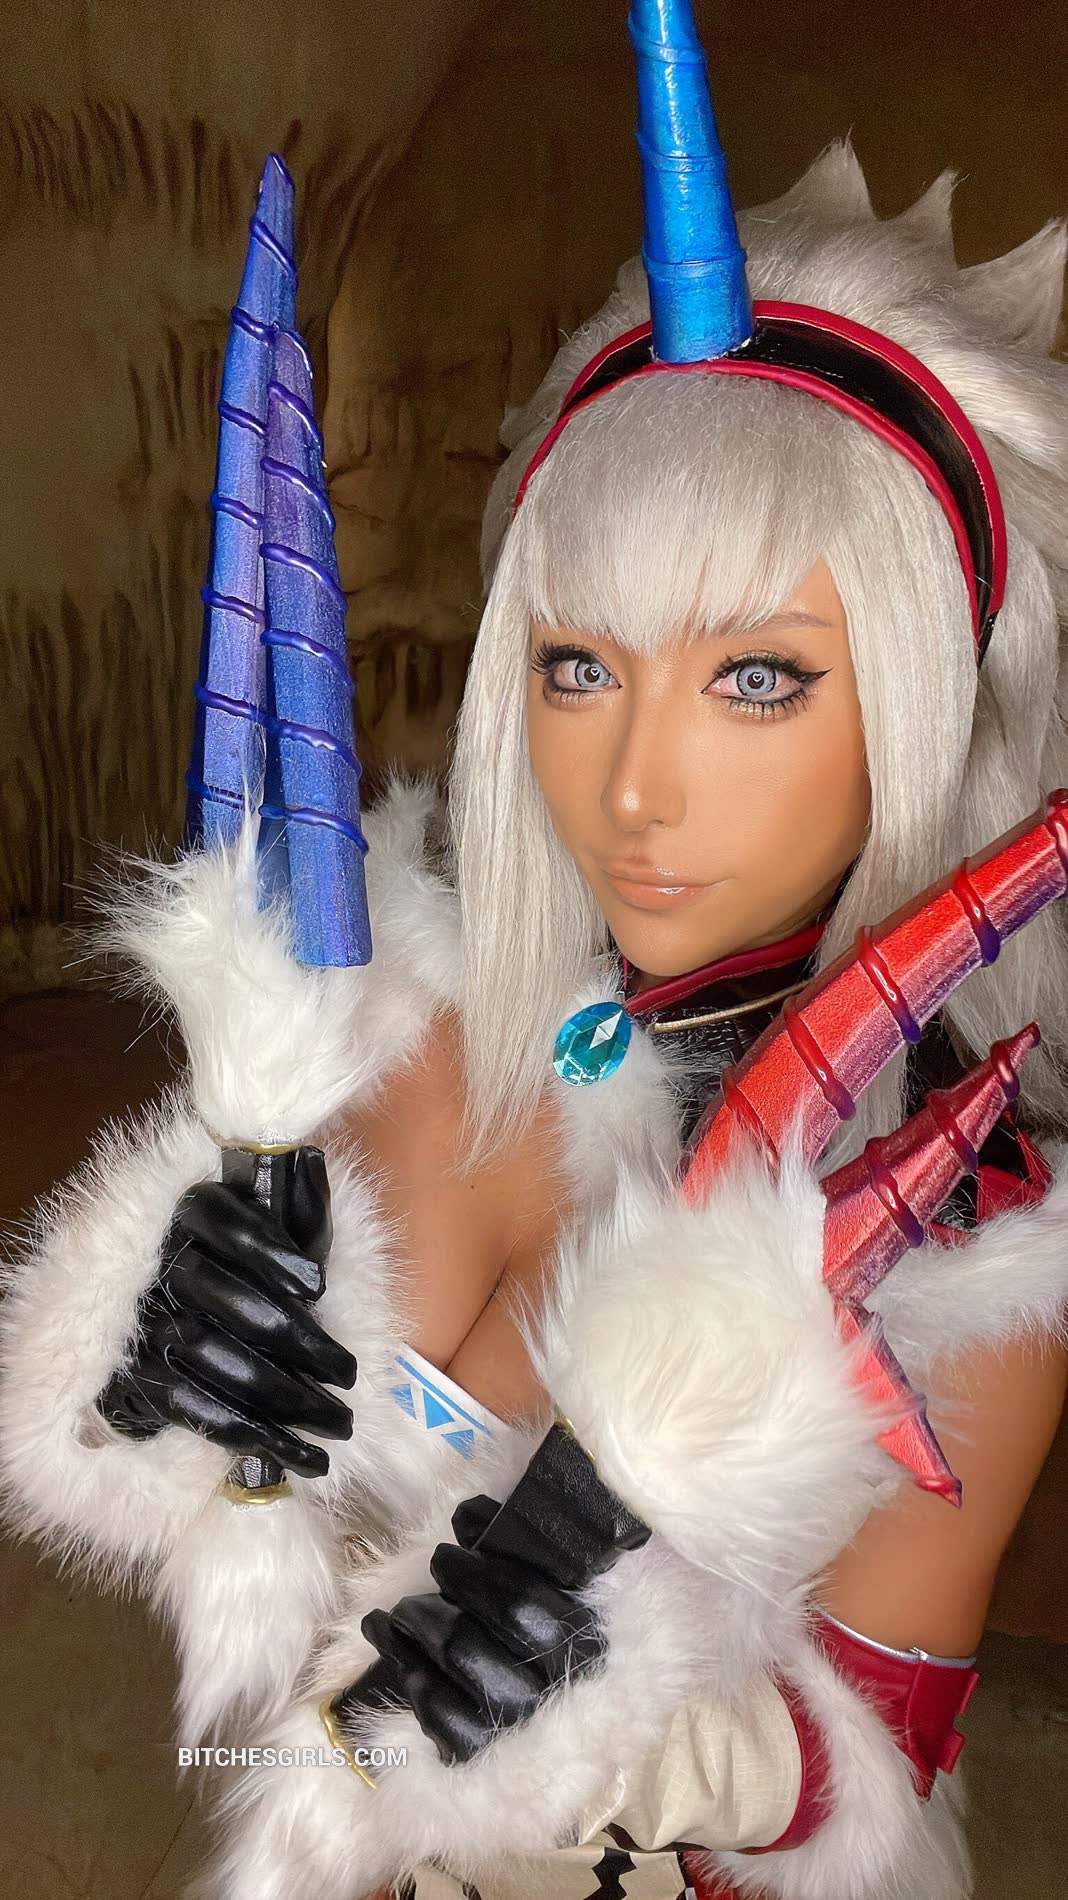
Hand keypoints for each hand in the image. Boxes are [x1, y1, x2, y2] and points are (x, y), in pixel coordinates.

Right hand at [96, 1147, 355, 1476]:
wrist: (169, 1304)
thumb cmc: (246, 1259)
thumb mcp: (278, 1224)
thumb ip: (297, 1204)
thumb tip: (310, 1162)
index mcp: (192, 1213)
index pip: (228, 1228)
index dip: (271, 1255)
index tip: (317, 1287)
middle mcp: (162, 1264)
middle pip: (230, 1306)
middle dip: (299, 1347)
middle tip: (349, 1380)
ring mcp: (145, 1323)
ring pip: (214, 1360)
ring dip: (280, 1400)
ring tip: (334, 1428)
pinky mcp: (136, 1376)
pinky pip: (185, 1405)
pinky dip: (238, 1430)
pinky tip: (284, 1450)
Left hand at [352, 1488, 610, 1763]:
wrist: (566, 1743)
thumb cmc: (555, 1650)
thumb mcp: (555, 1598)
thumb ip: (519, 1553)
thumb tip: (469, 1512)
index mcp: (585, 1644)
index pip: (520, 1603)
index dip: (475, 1573)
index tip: (447, 1548)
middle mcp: (556, 1693)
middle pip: (472, 1638)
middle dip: (436, 1603)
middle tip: (424, 1579)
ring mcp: (518, 1731)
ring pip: (452, 1670)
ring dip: (412, 1634)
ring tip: (395, 1615)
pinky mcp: (484, 1758)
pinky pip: (437, 1712)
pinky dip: (411, 1675)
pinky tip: (397, 1653)